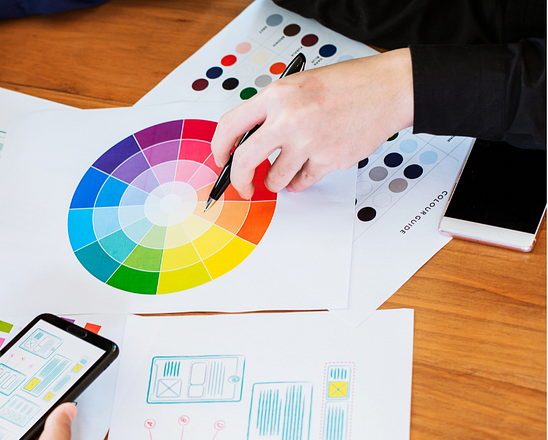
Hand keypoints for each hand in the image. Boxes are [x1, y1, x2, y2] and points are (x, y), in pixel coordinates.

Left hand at [212, 48, 413, 197]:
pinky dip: (301, 181)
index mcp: (276, 95)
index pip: (229, 126)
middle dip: (239, 180)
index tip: (221, 160)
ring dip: (277, 180)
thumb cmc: (346, 85)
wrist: (388, 90)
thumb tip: (245, 144)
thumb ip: (271, 111)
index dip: (219, 148)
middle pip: (244, 161)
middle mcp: (288, 118)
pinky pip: (302, 182)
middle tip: (243, 186)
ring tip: (288, 168)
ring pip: (275, 178)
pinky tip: (308, 167)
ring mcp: (308, 141)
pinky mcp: (328, 160)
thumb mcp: (298, 86)